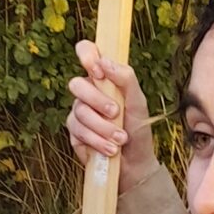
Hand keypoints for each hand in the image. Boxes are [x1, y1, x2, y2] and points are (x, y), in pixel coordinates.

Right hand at [66, 41, 157, 193]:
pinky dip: (97, 140)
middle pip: (77, 84)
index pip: (86, 51)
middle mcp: (87, 92)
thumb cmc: (138, 128)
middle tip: (116, 113)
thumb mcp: (138, 101)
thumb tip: (105, 62)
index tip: (98, 71)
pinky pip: (78, 131)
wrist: (135, 162)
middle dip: (98, 101)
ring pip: (79, 111)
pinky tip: (110, 148)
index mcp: (102, 78)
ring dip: (102, 126)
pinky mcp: (74, 133)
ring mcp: (79, 112)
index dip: (87, 55)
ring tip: (120, 138)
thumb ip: (126, 78)